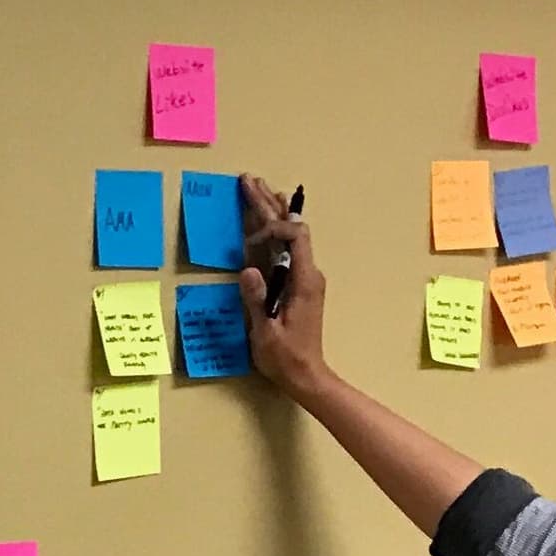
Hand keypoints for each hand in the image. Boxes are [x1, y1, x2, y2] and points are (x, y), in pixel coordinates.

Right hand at [238, 174, 326, 391]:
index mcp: (304, 280)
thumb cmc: (286, 357)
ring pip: (290, 236)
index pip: (295, 236)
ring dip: (273, 212)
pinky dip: (276, 230)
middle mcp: (308, 273)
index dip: (272, 228)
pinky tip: (272, 218)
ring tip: (260, 188)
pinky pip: (288, 249)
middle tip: (249, 180)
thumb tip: (246, 269)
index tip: (250, 241)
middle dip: (269, 204)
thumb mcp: (266, 332)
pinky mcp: (297, 284)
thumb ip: (256, 300)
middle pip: (291, 229)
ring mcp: (304, 277)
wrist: (306, 375)